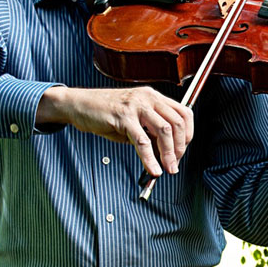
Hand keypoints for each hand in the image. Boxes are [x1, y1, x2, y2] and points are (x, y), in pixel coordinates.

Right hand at [36, 86, 193, 175]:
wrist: (79, 104)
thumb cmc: (106, 112)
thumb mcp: (134, 119)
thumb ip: (151, 133)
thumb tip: (165, 154)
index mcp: (154, 97)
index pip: (183, 113)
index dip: (187, 135)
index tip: (181, 151)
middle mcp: (148, 98)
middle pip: (177, 123)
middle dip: (179, 148)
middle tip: (174, 164)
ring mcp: (136, 106)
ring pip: (164, 130)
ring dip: (168, 154)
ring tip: (167, 169)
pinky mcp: (123, 117)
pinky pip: (141, 141)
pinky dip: (149, 158)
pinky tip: (153, 169)